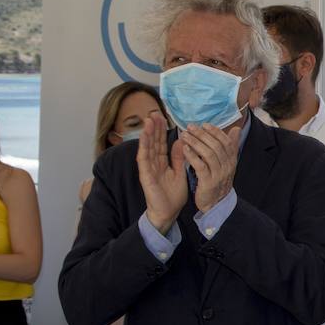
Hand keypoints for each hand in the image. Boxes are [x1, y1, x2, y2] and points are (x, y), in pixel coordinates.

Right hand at [137, 113, 187, 232]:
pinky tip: (144, 138)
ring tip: (149, 120)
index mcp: (161, 162)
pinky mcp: (145, 176)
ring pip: (147, 148)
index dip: (161, 130)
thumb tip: (180, 141)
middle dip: (153, 128)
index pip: (160, 143)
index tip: (163, 117)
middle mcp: (153, 163)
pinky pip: (144, 160)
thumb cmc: (173, 195)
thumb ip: (178, 158)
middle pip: (153, 142)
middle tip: (154, 112)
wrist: (168, 212)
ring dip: (147, 134)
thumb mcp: (179, 172)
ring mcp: (148, 169)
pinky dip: (144, 148)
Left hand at [179, 124, 239, 211]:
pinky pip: (200, 166)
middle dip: (202, 135)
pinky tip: (184, 149)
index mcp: (232, 160)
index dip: (216, 132)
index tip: (204, 125)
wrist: (216, 203)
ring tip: (184, 136)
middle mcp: (227, 166)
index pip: (226, 142)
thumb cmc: (218, 180)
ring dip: (195, 143)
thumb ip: (230, 146)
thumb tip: (236, 129)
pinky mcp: (209, 182)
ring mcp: (219, 175)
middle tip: (190, 127)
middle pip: (216, 146)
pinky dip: (192, 156)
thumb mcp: (226, 163)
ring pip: (208, 154)